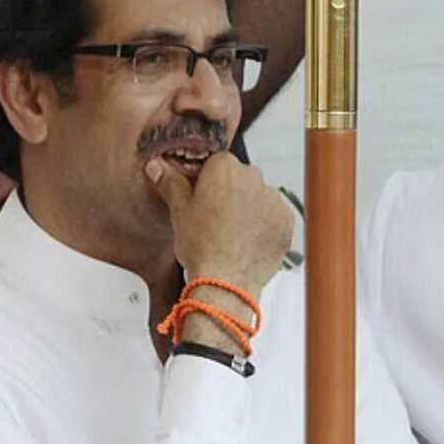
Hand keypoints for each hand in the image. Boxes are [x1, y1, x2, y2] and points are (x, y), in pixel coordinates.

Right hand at [146, 153, 292, 296]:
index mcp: (225, 168)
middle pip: (240, 178)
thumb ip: (170, 183)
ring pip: (258, 197)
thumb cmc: (202, 246)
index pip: (216, 163)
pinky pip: (274, 215)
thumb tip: (157, 166)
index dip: (207, 182)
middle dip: (230, 193)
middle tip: (215, 219)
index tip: (202, 198)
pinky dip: (264, 225)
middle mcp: (254, 177)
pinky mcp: (286, 219)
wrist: (226, 280)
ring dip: (249, 209)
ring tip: (232, 234)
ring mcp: (273, 198)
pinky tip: (248, 240)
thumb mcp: (179, 211)